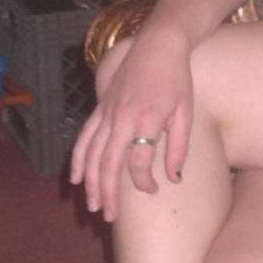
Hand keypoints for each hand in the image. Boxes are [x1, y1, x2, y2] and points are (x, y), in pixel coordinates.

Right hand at [70, 26, 193, 222]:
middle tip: (109, 217)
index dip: (145, 181)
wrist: (158, 45)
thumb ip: (179, 147)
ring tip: (92, 205)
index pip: (138, 161)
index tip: (155, 190)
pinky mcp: (100, 108)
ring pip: (91, 154)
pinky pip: (84, 137)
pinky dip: (78, 158)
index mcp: (147, 120)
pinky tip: (77, 177)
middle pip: (108, 164)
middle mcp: (122, 118)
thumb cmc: (177, 79)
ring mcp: (107, 113)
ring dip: (90, 182)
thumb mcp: (185, 112)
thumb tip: (175, 178)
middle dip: (108, 193)